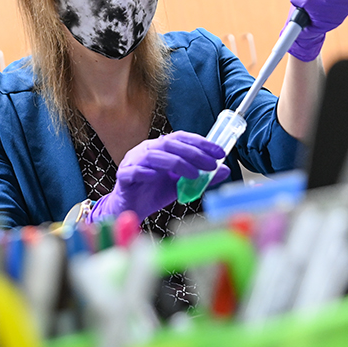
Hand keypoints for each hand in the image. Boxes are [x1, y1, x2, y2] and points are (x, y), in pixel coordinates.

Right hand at [89, 131, 230, 221]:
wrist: (132, 208)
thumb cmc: (154, 192)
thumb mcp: (181, 184)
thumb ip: (200, 177)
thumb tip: (224, 170)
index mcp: (160, 148)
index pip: (181, 138)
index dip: (201, 143)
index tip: (220, 152)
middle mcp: (146, 150)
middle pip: (169, 144)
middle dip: (193, 153)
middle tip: (211, 165)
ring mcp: (133, 162)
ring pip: (152, 155)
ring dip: (175, 163)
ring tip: (194, 174)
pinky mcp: (123, 176)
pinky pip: (133, 171)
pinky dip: (145, 172)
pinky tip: (157, 177)